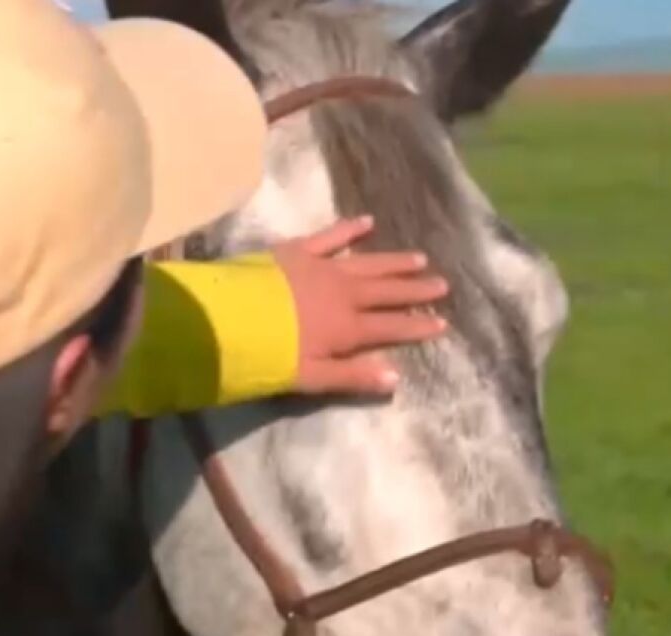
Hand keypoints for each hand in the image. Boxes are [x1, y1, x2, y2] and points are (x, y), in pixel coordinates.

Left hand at [272, 215, 448, 394]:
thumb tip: (395, 378)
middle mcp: (343, 294)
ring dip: (394, 261)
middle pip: (387, 291)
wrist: (228, 319)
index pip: (391, 327)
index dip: (417, 325)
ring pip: (368, 263)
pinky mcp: (297, 251)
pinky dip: (349, 228)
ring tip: (419, 258)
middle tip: (442, 284)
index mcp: (347, 328)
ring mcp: (322, 268)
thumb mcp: (311, 377)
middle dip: (415, 289)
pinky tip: (367, 221)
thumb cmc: (268, 355)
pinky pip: (330, 236)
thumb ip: (353, 376)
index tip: (443, 322)